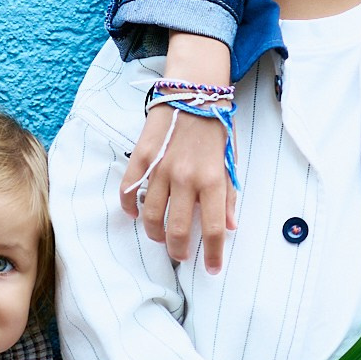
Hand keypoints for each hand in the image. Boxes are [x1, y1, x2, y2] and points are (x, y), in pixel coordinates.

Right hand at [117, 32, 237, 271]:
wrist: (193, 90)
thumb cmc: (216, 125)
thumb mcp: (231, 160)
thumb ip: (230, 195)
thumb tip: (230, 226)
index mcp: (212, 179)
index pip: (212, 228)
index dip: (213, 255)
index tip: (212, 269)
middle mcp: (185, 178)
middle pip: (176, 229)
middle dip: (178, 250)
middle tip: (181, 254)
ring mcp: (160, 168)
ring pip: (150, 216)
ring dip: (155, 233)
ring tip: (161, 236)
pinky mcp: (141, 157)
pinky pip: (129, 192)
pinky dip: (130, 208)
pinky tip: (137, 214)